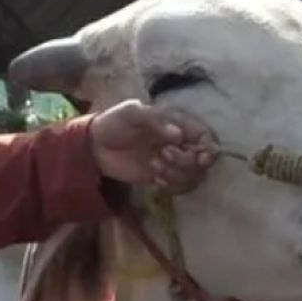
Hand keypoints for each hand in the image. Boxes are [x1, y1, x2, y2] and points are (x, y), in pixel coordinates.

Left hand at [89, 100, 215, 192]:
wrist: (94, 146)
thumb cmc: (114, 123)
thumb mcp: (132, 113)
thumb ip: (155, 120)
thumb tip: (178, 135)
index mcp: (176, 124)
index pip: (204, 137)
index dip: (207, 149)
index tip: (200, 157)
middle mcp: (178, 144)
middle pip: (201, 160)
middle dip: (185, 162)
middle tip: (162, 155)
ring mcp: (171, 162)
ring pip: (193, 176)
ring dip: (176, 175)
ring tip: (154, 166)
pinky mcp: (162, 177)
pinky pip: (179, 187)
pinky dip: (171, 186)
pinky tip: (154, 178)